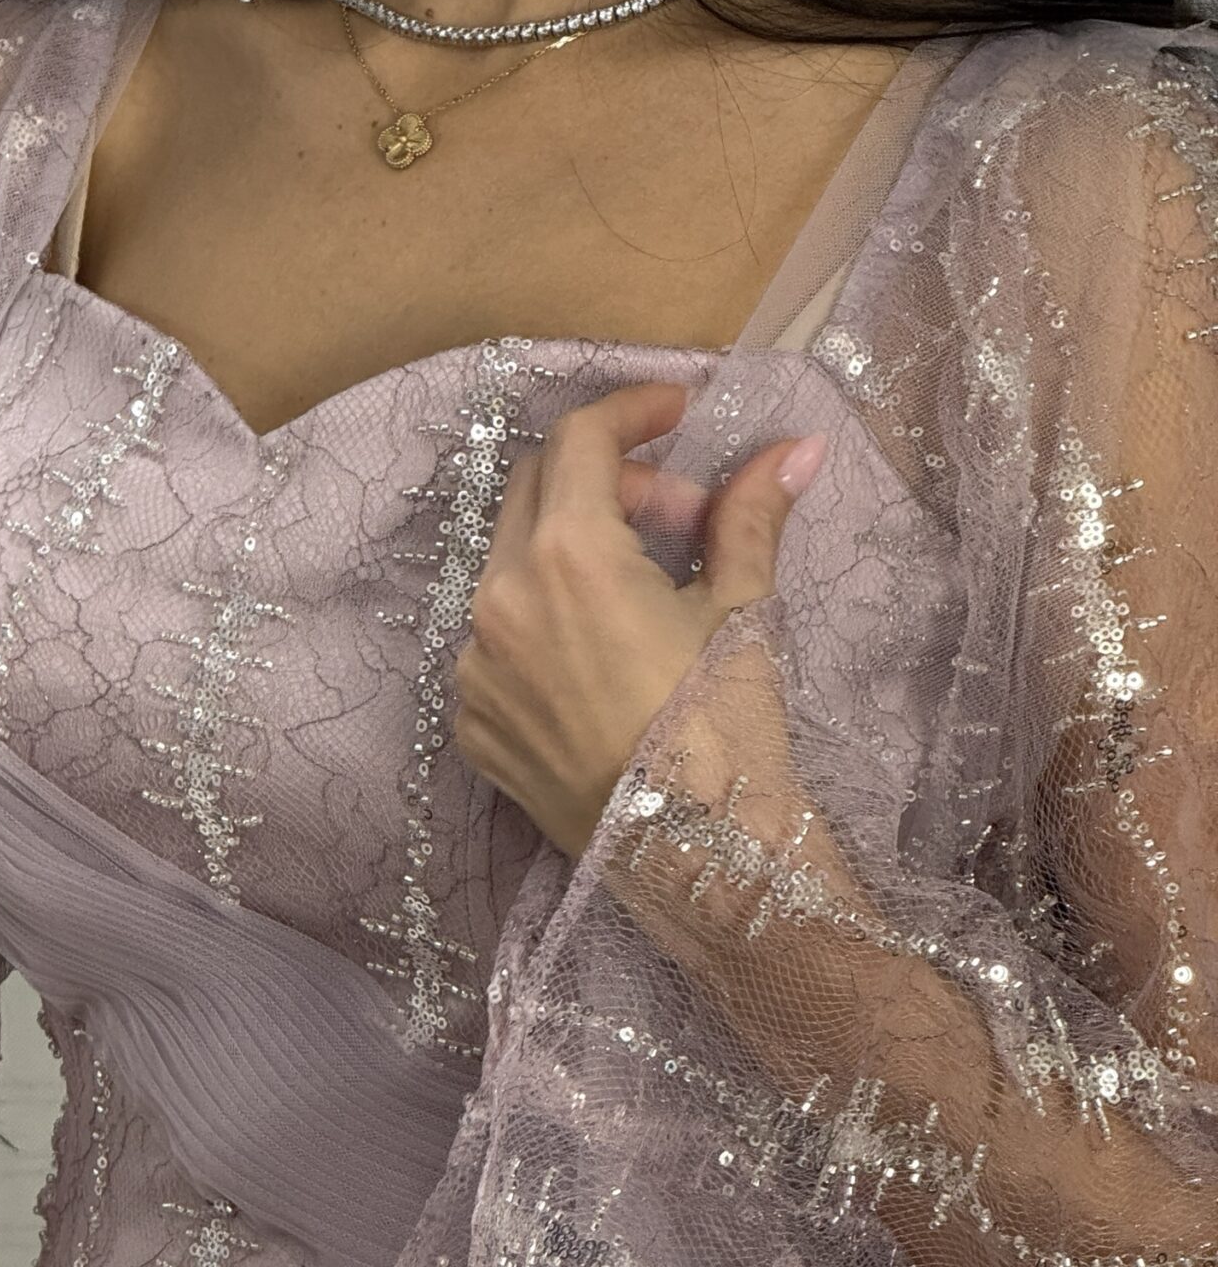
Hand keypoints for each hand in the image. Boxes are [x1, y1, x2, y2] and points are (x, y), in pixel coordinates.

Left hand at [452, 379, 828, 857]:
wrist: (693, 855)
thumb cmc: (723, 730)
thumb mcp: (741, 610)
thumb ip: (750, 516)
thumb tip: (794, 450)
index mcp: (565, 557)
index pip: (580, 439)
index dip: (631, 411)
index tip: (674, 415)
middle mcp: (499, 604)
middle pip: (535, 491)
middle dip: (608, 482)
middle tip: (681, 516)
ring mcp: (476, 670)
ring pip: (509, 568)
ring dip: (572, 553)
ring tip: (646, 594)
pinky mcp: (473, 724)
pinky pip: (497, 644)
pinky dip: (544, 626)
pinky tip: (604, 658)